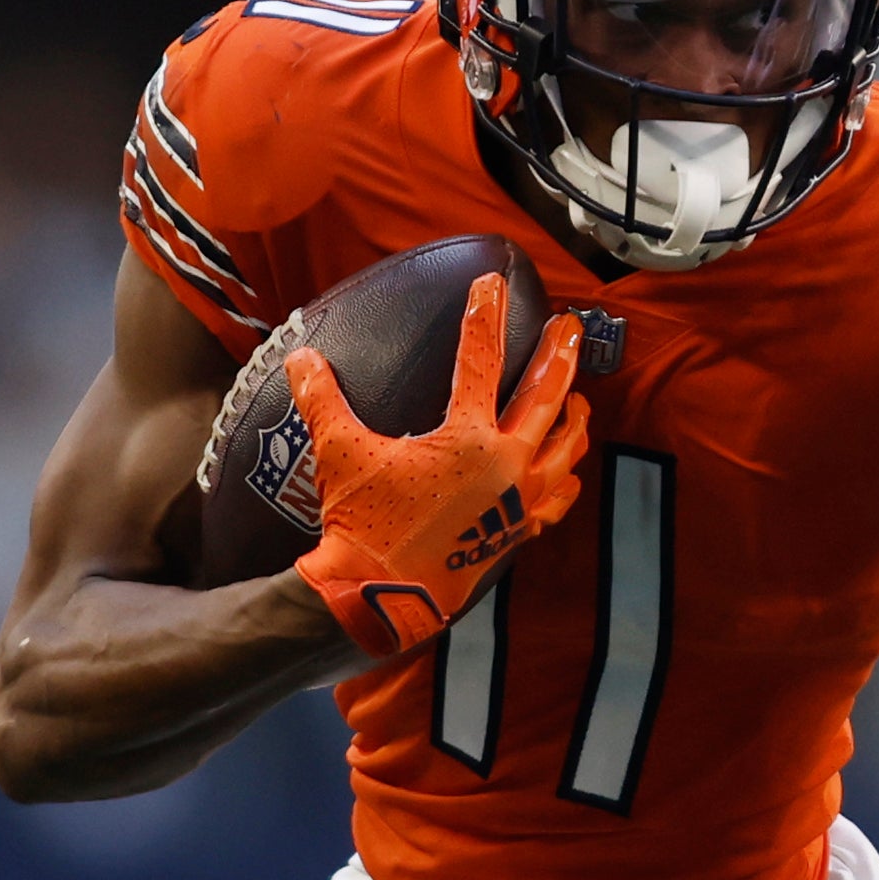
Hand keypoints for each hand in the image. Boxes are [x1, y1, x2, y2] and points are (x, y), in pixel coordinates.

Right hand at [287, 277, 589, 655]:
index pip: (480, 360)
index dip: (484, 316)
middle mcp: (507, 465)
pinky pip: (557, 500)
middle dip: (561, 356)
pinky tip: (569, 472)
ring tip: (579, 398)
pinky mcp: (518, 532)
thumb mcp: (341, 454)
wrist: (381, 596)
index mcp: (468, 439)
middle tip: (571, 327)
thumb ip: (324, 400)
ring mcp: (519, 501)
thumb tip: (300, 359)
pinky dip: (565, 480)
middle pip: (547, 397)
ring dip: (573, 417)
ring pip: (566, 448)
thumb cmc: (363, 524)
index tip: (492, 283)